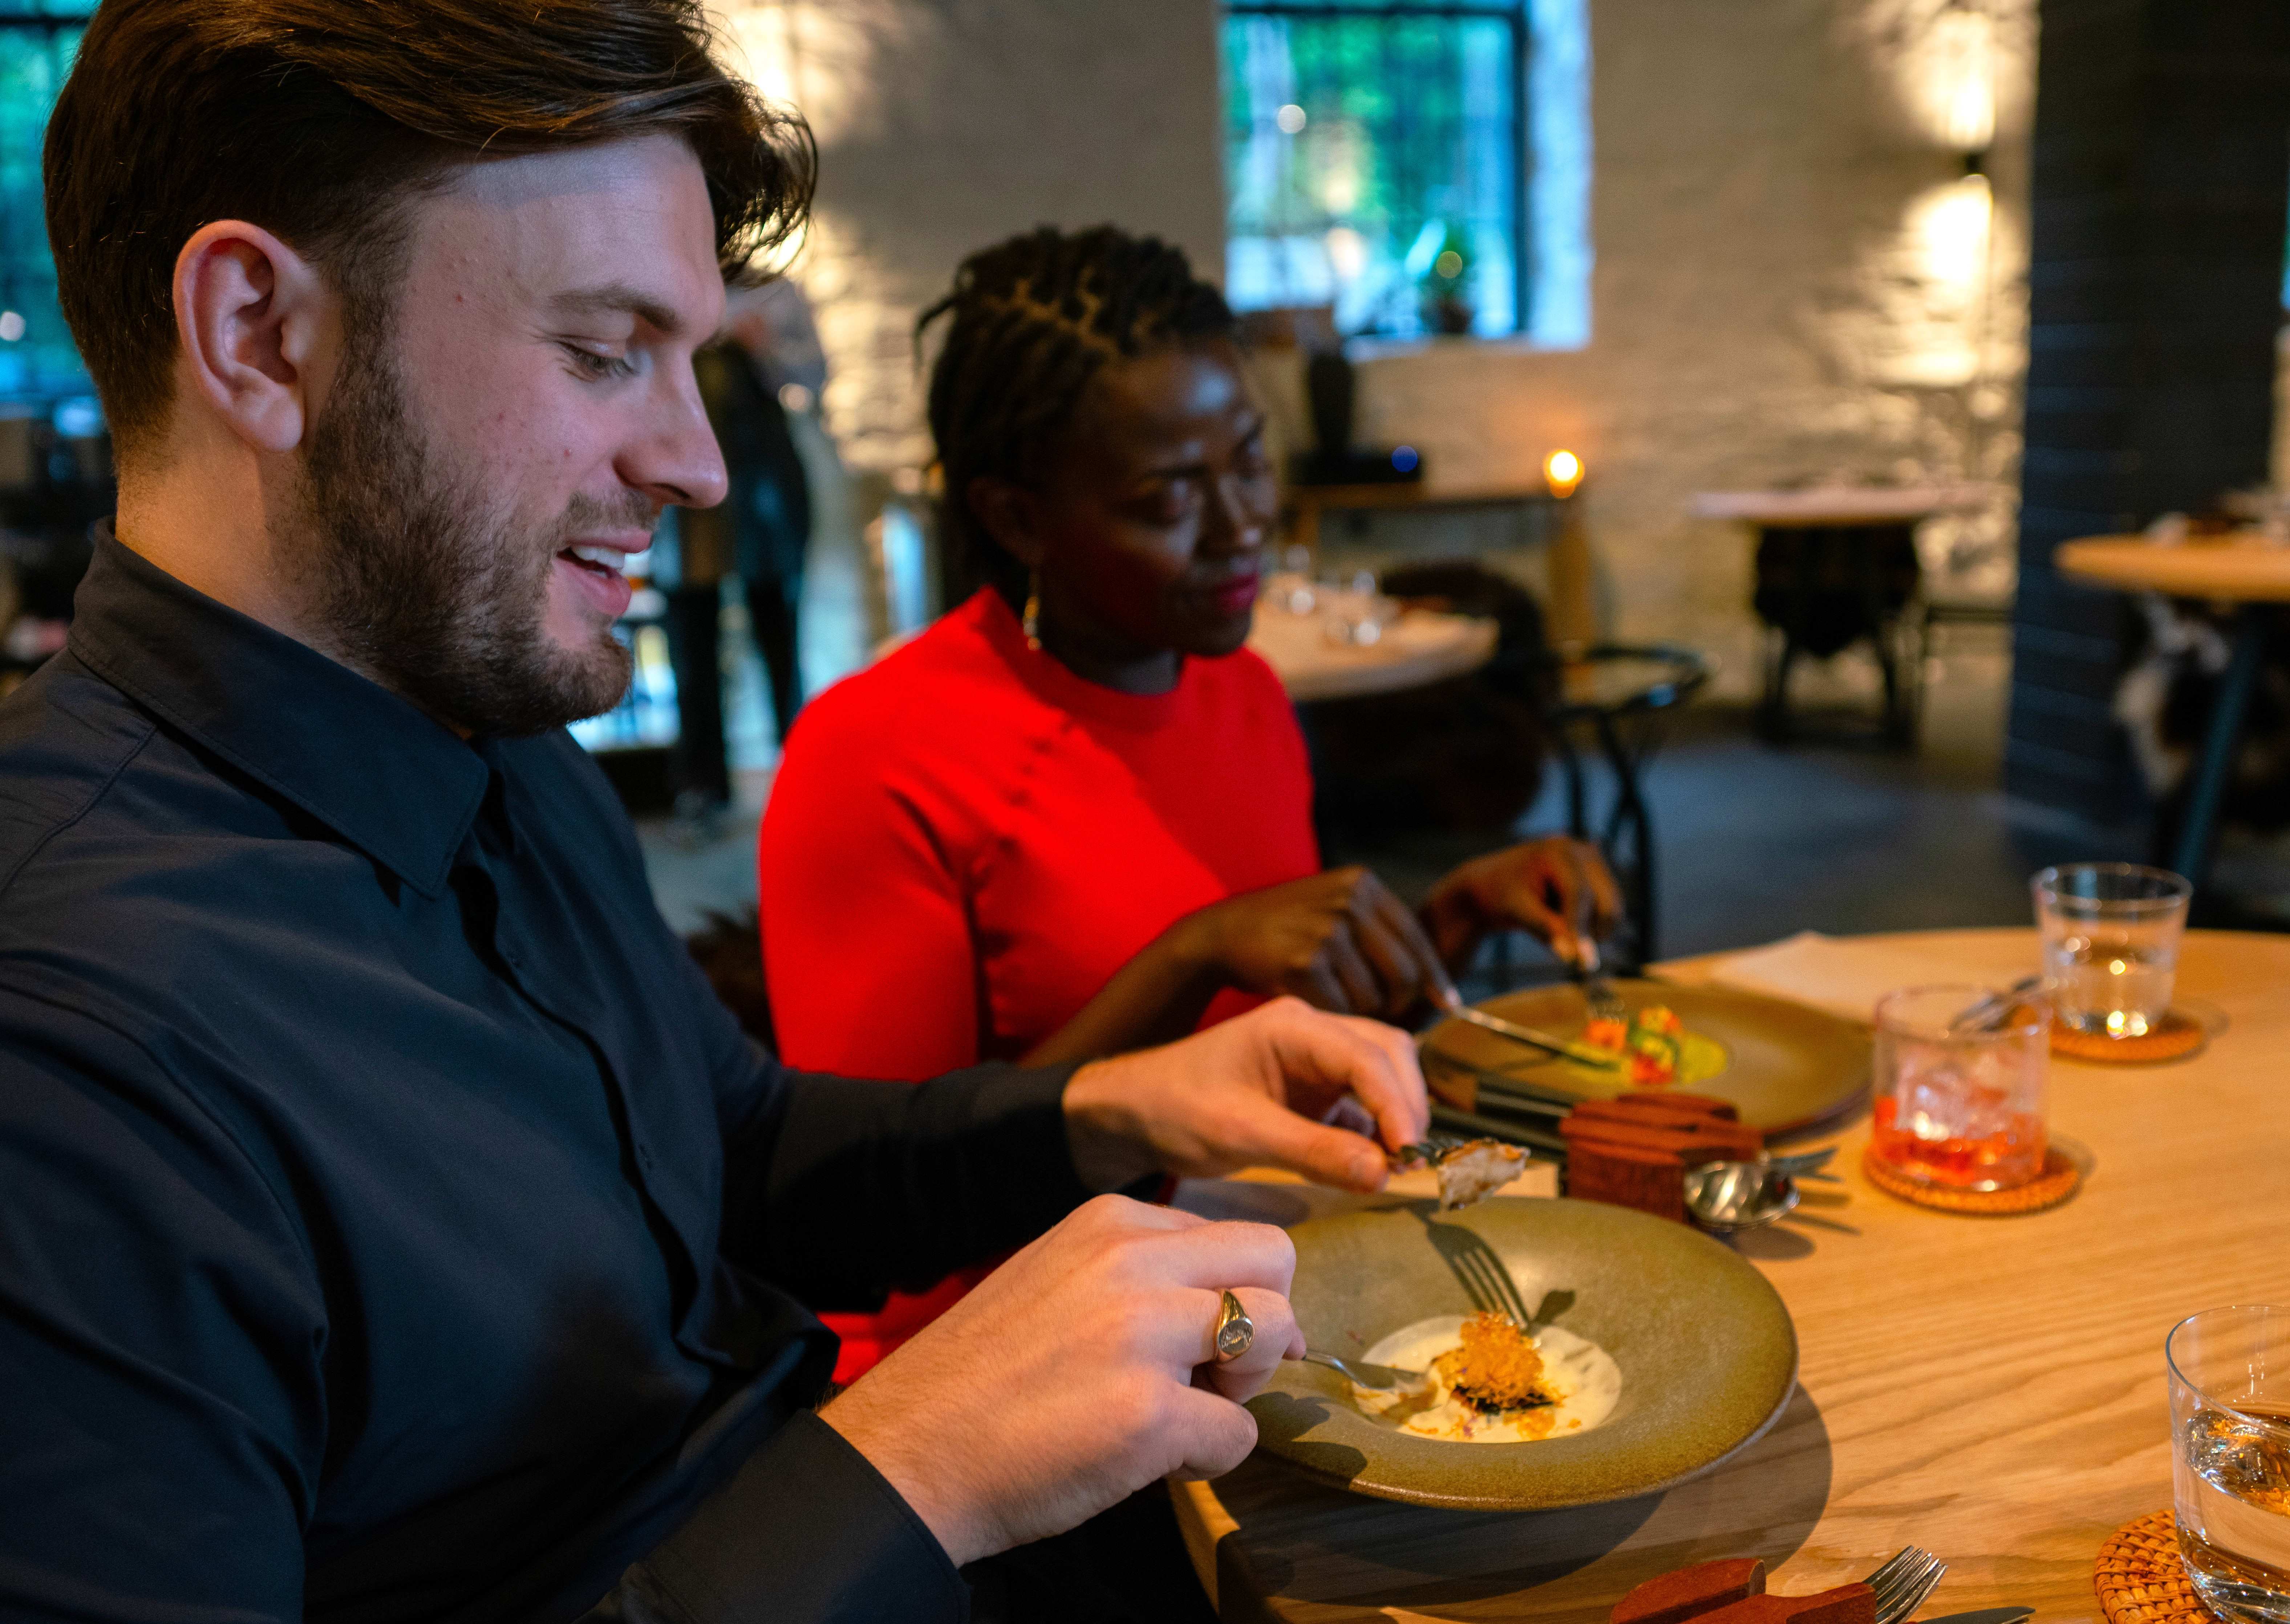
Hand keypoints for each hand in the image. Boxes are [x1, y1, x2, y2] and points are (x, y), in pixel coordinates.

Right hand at [819, 1195, 1304, 1566]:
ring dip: (1243, 1387)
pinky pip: (1240, 1432)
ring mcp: (1143, 1333)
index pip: (1233, 1234)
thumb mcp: (1060, 1280)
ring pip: (1276, 1331)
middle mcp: (1131, 1261)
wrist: (909, 1449)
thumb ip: (1139, 1274)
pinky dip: (1208, 1457)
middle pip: (1275, 1259)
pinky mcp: (1149, 1413)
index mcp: (1110, 1223)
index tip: (1202, 1336)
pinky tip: (1146, 1460)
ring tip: (1178, 1412)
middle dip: (1267, 1320)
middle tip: (1215, 1372)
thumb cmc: (984, 1378)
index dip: (1235, 1291)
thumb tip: (1231, 1303)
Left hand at [1061, 995, 1427, 1192]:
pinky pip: (1360, 1103)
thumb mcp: (1241, 1133)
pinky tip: (1374, 1164)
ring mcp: (1315, 1059)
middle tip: (1411, 1162)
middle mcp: (1311, 1032)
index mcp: (1292, 1026)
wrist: (1134, 1112)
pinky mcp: (1313, 1090)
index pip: (1366, 1056)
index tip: (1411, 1153)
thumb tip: (1384, 1174)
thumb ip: (1313, 1151)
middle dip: (1406, 1105)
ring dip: (1396, 1118)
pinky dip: (1375, 1131)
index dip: (1398, 1105)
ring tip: (1397, 1167)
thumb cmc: (1175, 1109)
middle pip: (1387, 1055)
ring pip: (1381, 1076)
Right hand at [1184, 866, 1448, 1018]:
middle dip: (1397, 1001)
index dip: (1433, 975)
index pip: (1416, 936)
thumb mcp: (1333, 907)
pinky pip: (1341, 1009)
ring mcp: (1326, 931)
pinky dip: (1332, 1017)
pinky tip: (1312, 1003)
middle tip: (1380, 1014)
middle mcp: (1349, 902)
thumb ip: (1378, 931)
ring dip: (1358, 1010)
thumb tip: (1433, 982)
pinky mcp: (1303, 963)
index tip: (1446, 1003)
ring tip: (1331, 997)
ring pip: (1373, 997)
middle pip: (1403, 972)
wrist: (1220, 934)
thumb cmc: (1285, 930)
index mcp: (1362, 884)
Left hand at [1420, 836, 1620, 969]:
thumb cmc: (1500, 895)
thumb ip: (1545, 929)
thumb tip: (1573, 956)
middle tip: (1568, 955)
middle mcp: (1583, 852)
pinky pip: (1610, 914)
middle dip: (1589, 932)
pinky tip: (1561, 917)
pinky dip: (1590, 926)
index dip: (1580, 928)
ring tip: (1551, 923)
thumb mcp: (1516, 910)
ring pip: (1613, 912)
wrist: (1494, 884)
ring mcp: (1595, 863)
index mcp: (1558, 851)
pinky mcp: (1601, 878)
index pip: (1578, 893)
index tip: (1582, 961)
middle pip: (1605, 904)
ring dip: (1590, 931)